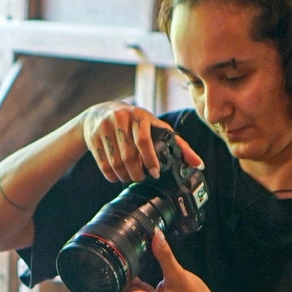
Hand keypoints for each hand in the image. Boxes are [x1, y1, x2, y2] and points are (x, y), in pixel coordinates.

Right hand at [82, 102, 202, 185]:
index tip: (155, 174)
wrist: (100, 113)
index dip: (150, 159)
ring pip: (115, 162)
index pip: (143, 140)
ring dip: (124, 175)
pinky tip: (117, 177)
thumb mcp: (155, 127)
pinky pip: (103, 164)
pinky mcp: (92, 137)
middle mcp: (120, 119)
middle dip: (136, 172)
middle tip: (141, 178)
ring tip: (131, 178)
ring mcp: (104, 128)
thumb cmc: (134, 122)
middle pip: (129, 154)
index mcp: (139, 115)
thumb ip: (177, 144)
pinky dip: (111, 175)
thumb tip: (198, 164)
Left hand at [107, 230, 222, 291]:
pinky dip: (133, 277)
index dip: (98, 283)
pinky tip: (134, 263)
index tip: (93, 266)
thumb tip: (155, 235)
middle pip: (114, 290)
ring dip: (122, 274)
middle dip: (110, 273)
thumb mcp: (178, 276)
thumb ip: (164, 255)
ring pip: (125, 288)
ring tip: (118, 255)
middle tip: (106, 253)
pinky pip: (135, 288)